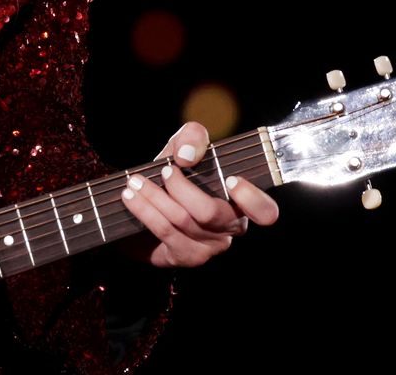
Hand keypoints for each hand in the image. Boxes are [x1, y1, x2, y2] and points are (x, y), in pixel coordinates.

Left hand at [117, 120, 280, 269]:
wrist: (145, 207)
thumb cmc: (174, 177)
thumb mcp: (184, 149)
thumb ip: (192, 138)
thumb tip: (188, 156)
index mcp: (240, 203)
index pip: (264, 211)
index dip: (252, 199)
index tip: (230, 179)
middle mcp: (230, 229)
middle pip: (210, 212)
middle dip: (181, 188)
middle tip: (164, 170)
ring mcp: (208, 247)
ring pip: (183, 221)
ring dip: (154, 197)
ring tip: (135, 182)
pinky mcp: (185, 257)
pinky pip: (165, 232)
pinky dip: (145, 211)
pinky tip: (131, 198)